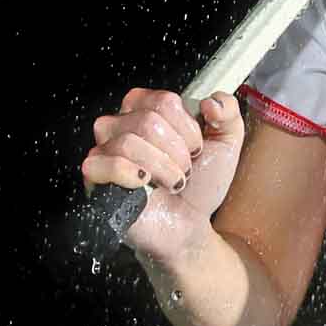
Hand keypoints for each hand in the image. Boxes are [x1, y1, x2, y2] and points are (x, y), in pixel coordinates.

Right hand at [81, 88, 245, 259]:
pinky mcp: (96, 178)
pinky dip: (133, 175)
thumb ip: (229, 112)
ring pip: (129, 142)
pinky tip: (145, 185)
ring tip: (172, 182)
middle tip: (185, 170)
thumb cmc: (201, 184)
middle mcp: (120, 126)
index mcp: (146, 110)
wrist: (191, 225)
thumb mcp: (226, 144)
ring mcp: (104, 151)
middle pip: (147, 121)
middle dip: (178, 152)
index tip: (197, 149)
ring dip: (164, 168)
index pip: (163, 101)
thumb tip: (213, 100)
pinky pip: (107, 163)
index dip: (188, 129)